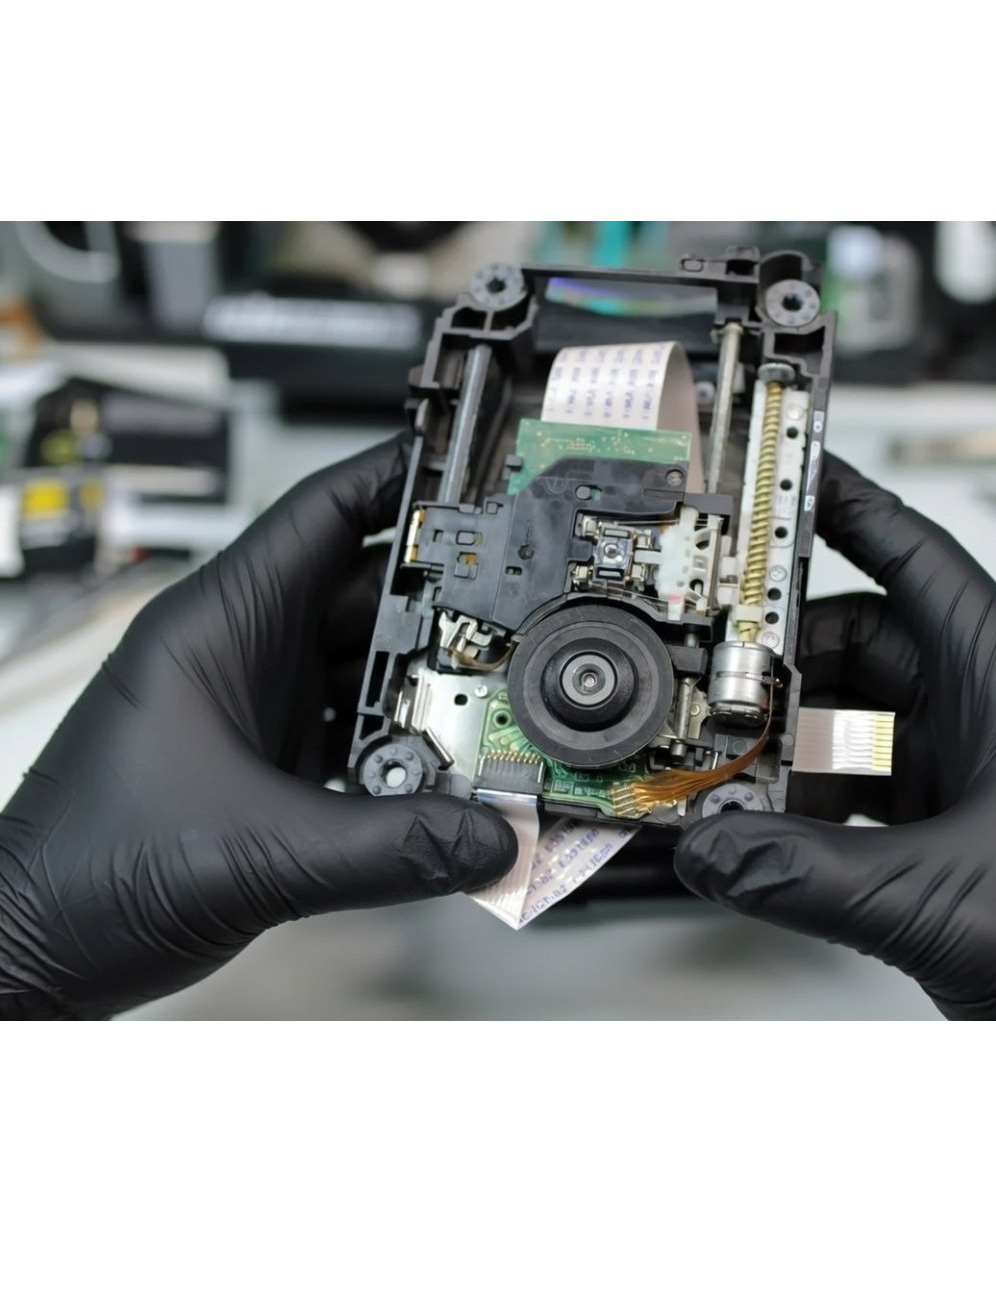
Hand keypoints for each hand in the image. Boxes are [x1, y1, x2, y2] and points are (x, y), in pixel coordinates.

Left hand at [0, 438, 515, 1019]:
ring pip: (372, 668)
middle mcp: (243, 656)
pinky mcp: (274, 762)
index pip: (320, 514)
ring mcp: (261, 708)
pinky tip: (452, 769)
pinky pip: (363, 731)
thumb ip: (387, 849)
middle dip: (447, 603)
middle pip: (368, 597)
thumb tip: (488, 839)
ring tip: (498, 699)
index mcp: (216, 628)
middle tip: (523, 608)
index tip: (477, 468)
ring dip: (432, 687)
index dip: (400, 479)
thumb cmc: (79, 873)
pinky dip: (410, 747)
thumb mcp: (253, 853)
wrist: (35, 951)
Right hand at [676, 454, 995, 1018]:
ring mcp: (969, 774)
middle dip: (784, 654)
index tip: (781, 476)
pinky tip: (765, 824)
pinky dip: (804, 799)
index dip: (849, 508)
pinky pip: (857, 786)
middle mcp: (993, 718)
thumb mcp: (942, 901)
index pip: (921, 561)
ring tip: (726, 756)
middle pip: (864, 642)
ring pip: (854, 718)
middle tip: (713, 663)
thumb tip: (711, 848)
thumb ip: (806, 875)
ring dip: (789, 738)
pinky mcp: (947, 829)